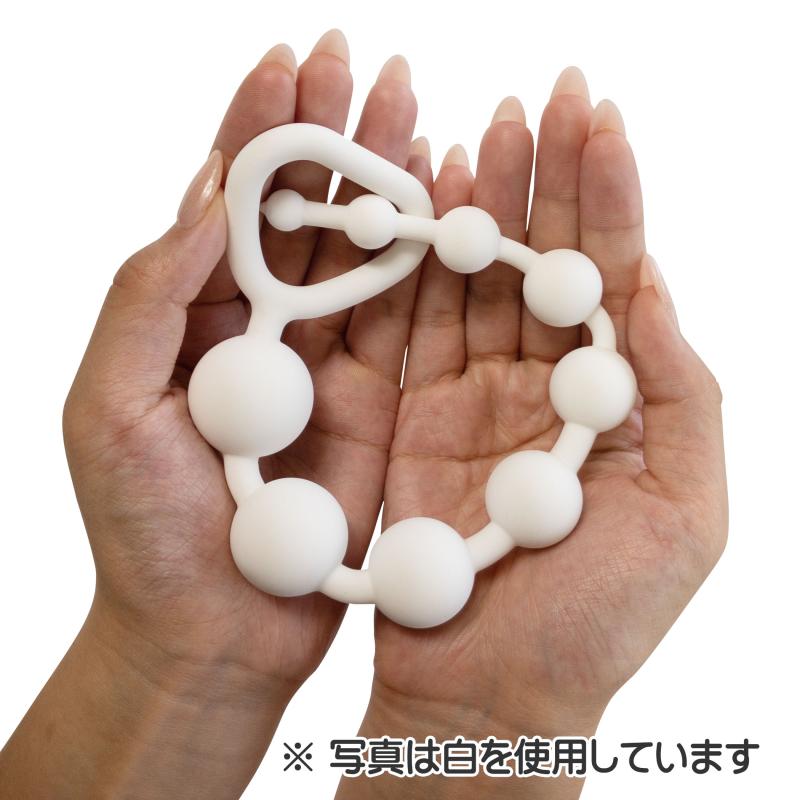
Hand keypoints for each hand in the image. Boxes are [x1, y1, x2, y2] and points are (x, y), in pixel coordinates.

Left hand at [2, 32, 432, 798]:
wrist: (212, 633)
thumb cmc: (144, 534)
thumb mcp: (111, 407)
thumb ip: (150, 299)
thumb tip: (210, 200)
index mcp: (191, 318)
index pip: (228, 203)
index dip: (258, 131)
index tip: (292, 66)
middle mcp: (263, 329)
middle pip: (305, 212)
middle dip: (337, 135)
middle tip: (374, 67)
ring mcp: (325, 364)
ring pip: (361, 254)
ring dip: (389, 182)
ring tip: (423, 111)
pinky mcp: (376, 404)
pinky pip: (405, 319)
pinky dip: (426, 262)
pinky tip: (449, 207)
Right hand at [339, 70, 726, 797]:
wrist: (490, 690)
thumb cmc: (597, 617)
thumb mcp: (684, 507)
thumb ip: (680, 393)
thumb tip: (652, 287)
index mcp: (620, 400)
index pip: (618, 276)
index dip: (612, 195)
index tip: (599, 118)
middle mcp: (549, 387)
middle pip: (548, 263)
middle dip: (545, 180)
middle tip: (537, 99)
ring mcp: (477, 396)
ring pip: (480, 283)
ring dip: (482, 208)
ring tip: (481, 133)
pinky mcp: (414, 416)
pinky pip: (417, 329)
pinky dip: (420, 269)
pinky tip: (426, 210)